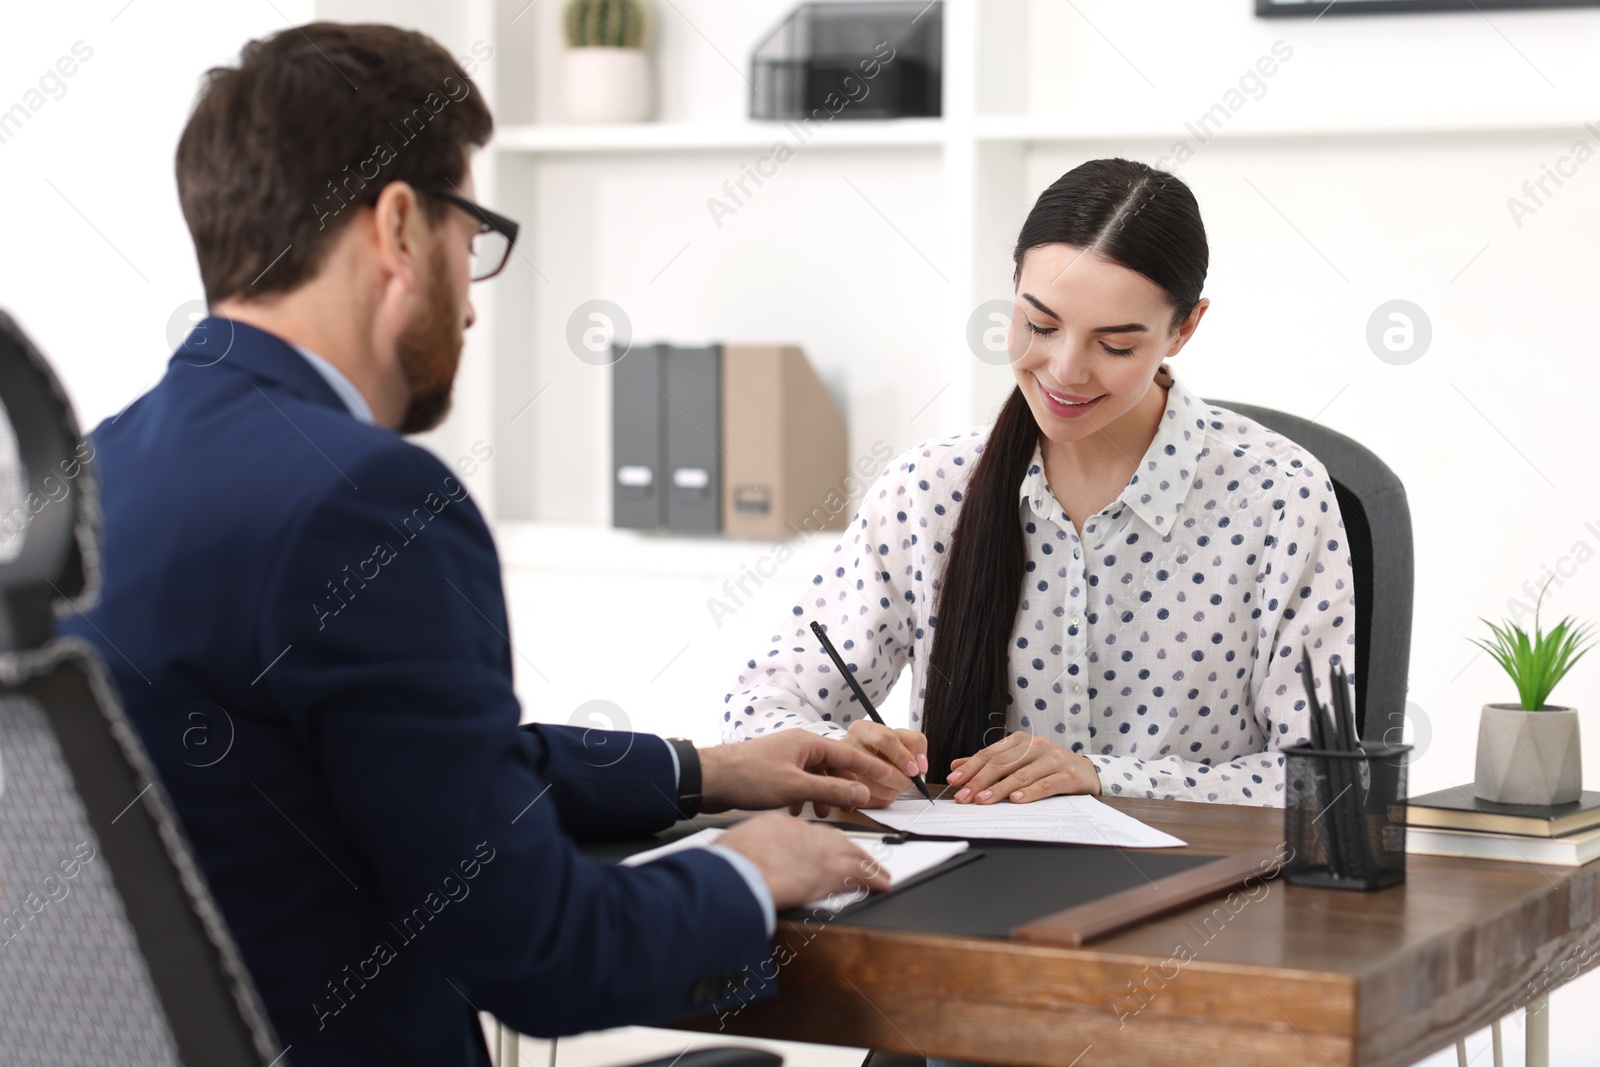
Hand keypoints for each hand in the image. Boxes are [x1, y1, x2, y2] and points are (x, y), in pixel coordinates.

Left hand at [697, 729, 899, 813]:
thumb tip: (859, 792)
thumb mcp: (795, 787)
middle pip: (834, 766)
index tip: (891, 776)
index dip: (872, 767)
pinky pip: (800, 784)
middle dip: (844, 787)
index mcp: (807, 743)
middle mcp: (799, 747)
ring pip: (816, 777)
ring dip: (822, 795)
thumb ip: (831, 790)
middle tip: (858, 802)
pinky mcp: (774, 772)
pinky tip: (797, 812)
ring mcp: (786, 759)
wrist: (710, 779)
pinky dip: (804, 798)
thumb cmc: (747, 776)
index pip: (850, 753)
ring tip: (823, 812)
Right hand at [718, 811, 891, 910]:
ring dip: (865, 862)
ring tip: (878, 873)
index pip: (805, 831)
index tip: (822, 849)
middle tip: (860, 857)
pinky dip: (874, 878)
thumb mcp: (733, 847)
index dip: (818, 841)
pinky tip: (882, 884)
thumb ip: (746, 849)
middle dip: (849, 848)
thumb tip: (741, 857)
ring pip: (851, 852)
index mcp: (777, 824)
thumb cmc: (727, 866)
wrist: (735, 875)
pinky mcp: (830, 870)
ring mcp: (818, 850)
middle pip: (834, 837)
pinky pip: (861, 873)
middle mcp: (801, 832)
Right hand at [823, 720, 928, 812]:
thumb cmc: (880, 747)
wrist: (856, 760)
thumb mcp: (898, 736)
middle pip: (883, 770)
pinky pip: (876, 803)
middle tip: (909, 780)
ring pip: (882, 791)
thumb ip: (915, 743)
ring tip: (894, 783)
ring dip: (896, 791)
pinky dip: (885, 799)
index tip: (914, 769)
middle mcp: (847, 749)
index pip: (886, 739)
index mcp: (861, 730)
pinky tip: (883, 789)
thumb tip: (920, 767)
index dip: (904, 756)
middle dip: (904, 779)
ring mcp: (843, 773)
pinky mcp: (846, 794)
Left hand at [946, 731, 1100, 803]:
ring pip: (1021, 775)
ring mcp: (1053, 759)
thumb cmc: (1047, 766)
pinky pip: (1045, 785)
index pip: (989, 754)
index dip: (970, 767)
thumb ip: (990, 763)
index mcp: (1020, 740)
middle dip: (979, 781)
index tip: (954, 781)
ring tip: (983, 800)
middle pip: (1002, 764)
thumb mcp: (1018, 760)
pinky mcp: (1068, 775)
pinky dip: (1029, 792)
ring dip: (999, 789)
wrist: (1086, 770)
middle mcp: (1036, 746)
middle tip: (964, 796)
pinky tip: (1015, 800)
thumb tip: (957, 766)